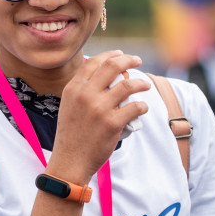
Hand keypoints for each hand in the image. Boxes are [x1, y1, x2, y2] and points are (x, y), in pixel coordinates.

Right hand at [48, 50, 150, 181]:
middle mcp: (85, 95)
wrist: (70, 160)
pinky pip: (135, 107)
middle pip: (112, 66)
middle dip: (128, 60)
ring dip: (141, 83)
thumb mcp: (68, 105)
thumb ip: (82, 90)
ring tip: (146, 85)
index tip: (121, 55)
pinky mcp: (113, 123)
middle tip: (137, 61)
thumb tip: (105, 74)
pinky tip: (142, 108)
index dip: (110, 55)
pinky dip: (142, 106)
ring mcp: (100, 108)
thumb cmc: (71, 134)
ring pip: (129, 85)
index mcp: (73, 88)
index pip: (94, 62)